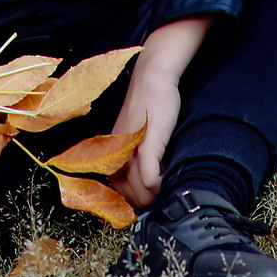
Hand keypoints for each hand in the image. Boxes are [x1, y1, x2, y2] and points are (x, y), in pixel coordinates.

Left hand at [110, 15, 210, 208]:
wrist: (153, 76)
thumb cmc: (148, 103)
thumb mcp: (136, 132)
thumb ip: (136, 154)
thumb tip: (144, 180)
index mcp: (113, 151)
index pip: (116, 188)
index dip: (132, 198)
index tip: (146, 197)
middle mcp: (118, 152)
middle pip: (127, 192)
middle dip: (143, 200)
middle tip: (157, 196)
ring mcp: (132, 149)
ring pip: (137, 188)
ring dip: (151, 196)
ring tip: (162, 190)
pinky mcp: (149, 144)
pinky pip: (148, 175)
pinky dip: (156, 185)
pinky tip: (164, 182)